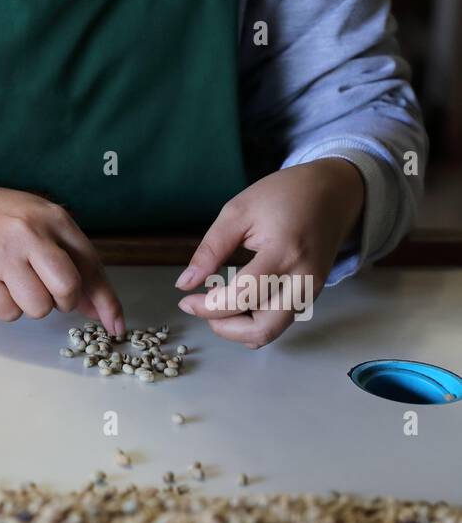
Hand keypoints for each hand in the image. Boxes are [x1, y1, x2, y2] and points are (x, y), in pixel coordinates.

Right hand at [0, 168, 124, 333]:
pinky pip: (8, 313)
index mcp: (52, 218)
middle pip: (67, 290)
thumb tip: (93, 306)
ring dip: (30, 304)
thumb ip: (69, 258)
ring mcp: (3, 255)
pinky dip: (6, 308)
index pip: (91, 265)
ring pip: (37, 307)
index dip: (106, 301)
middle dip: (62, 301)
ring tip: (14, 282)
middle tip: (46, 291)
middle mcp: (31, 234)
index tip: (115, 326)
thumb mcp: (38, 223)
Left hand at [175, 159, 365, 347]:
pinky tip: (240, 299)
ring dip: (239, 328)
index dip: (206, 307)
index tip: (186, 300)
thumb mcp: (238, 211)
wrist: (336, 190)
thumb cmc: (286, 194)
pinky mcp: (311, 295)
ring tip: (221, 302)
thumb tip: (184, 284)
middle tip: (204, 307)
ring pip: (271, 332)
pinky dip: (254, 321)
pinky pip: (279, 321)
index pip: (241, 297)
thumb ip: (210, 249)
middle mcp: (303, 278)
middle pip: (261, 330)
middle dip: (224, 328)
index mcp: (284, 252)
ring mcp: (311, 290)